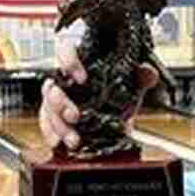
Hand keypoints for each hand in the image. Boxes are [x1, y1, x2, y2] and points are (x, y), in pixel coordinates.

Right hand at [38, 36, 159, 150]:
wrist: (118, 106)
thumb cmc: (118, 86)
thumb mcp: (131, 80)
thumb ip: (140, 75)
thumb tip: (148, 73)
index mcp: (80, 62)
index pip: (65, 50)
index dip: (69, 62)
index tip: (82, 78)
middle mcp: (64, 79)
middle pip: (51, 86)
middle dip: (60, 103)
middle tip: (75, 116)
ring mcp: (58, 99)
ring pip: (47, 108)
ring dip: (58, 126)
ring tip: (74, 140)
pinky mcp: (56, 116)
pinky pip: (47, 124)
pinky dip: (52, 135)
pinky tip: (60, 144)